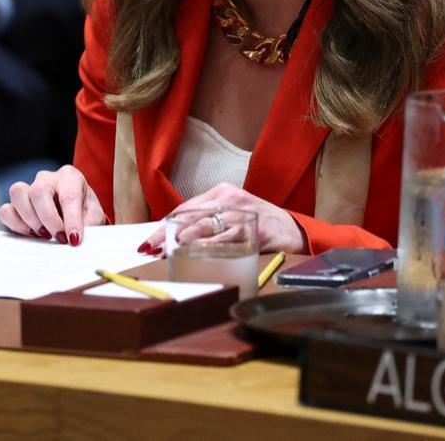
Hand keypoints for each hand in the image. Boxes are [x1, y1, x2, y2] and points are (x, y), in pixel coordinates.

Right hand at [0, 165, 106, 245]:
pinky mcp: (16, 204)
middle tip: (60, 238)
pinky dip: (16, 225)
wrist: (75, 210)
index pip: (68, 195)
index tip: (74, 239)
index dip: (71, 219)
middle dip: (48, 219)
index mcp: (70, 177)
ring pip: (17, 194)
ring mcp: (29, 189)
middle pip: (38, 191)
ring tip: (45, 235)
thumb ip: (89, 225)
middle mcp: (47, 179)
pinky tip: (32, 234)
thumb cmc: (85, 210)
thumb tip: (76, 239)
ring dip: (30, 220)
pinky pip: (6, 210)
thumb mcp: (94, 215)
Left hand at [140, 183, 305, 254]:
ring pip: (205, 225)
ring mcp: (242, 213)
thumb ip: (208, 222)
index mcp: (221, 192)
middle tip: (151, 247)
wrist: (294, 231)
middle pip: (190, 215)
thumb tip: (174, 239)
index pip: (186, 208)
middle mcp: (230, 198)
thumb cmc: (258, 224)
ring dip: (183, 239)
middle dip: (167, 232)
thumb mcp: (231, 216)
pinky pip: (226, 238)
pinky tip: (196, 252)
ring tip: (168, 251)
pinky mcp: (254, 229)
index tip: (150, 239)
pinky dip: (209, 246)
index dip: (165, 224)